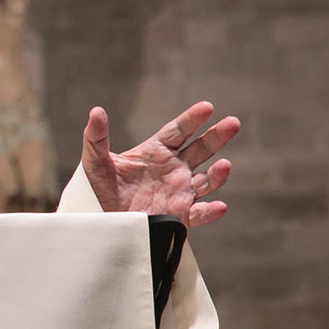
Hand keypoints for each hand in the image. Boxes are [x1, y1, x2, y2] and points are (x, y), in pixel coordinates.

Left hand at [80, 101, 238, 227]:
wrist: (101, 222)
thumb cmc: (96, 189)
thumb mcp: (95, 162)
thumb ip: (96, 137)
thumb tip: (96, 111)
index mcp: (155, 152)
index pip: (178, 131)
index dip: (192, 119)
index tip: (207, 107)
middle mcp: (172, 169)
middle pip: (200, 149)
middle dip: (216, 137)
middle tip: (233, 123)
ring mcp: (178, 192)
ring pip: (206, 181)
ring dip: (217, 174)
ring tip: (224, 165)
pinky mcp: (178, 216)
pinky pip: (198, 214)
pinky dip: (209, 211)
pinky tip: (218, 206)